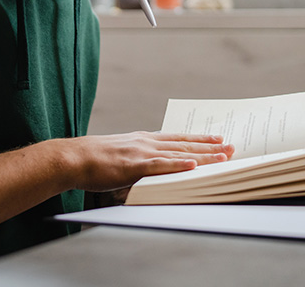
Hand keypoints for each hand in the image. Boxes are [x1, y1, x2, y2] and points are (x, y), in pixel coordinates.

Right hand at [63, 131, 233, 192]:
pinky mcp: (134, 165)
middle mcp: (146, 142)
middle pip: (184, 143)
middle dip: (210, 146)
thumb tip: (151, 168)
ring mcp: (141, 153)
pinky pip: (160, 165)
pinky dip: (178, 164)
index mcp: (143, 139)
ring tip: (223, 156)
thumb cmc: (93, 160)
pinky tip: (193, 165)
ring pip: (178, 153)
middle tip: (232, 147)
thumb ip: (138, 158)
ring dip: (203, 155)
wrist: (73, 158)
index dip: (199, 138)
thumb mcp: (120, 153)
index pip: (178, 138)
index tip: (218, 138)